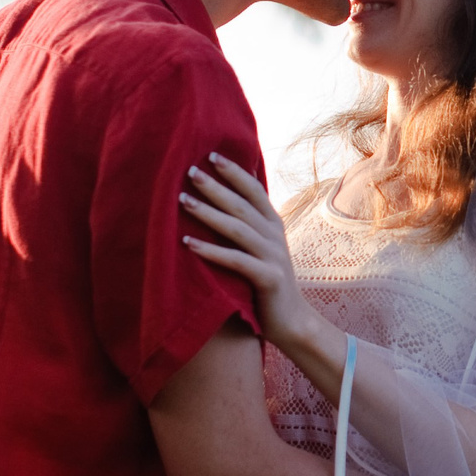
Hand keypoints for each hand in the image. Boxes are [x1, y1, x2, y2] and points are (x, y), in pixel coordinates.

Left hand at [180, 154, 327, 356]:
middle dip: (215, 186)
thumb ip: (248, 225)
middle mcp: (275, 235)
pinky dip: (211, 251)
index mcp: (273, 224)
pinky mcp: (268, 278)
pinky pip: (236, 261)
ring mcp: (273, 256)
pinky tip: (188, 244)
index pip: (254, 190)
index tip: (210, 155)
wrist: (292, 320)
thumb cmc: (267, 283)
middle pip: (241, 205)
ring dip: (208, 213)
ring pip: (237, 229)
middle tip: (189, 171)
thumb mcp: (261, 248)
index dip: (234, 172)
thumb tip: (221, 201)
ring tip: (182, 201)